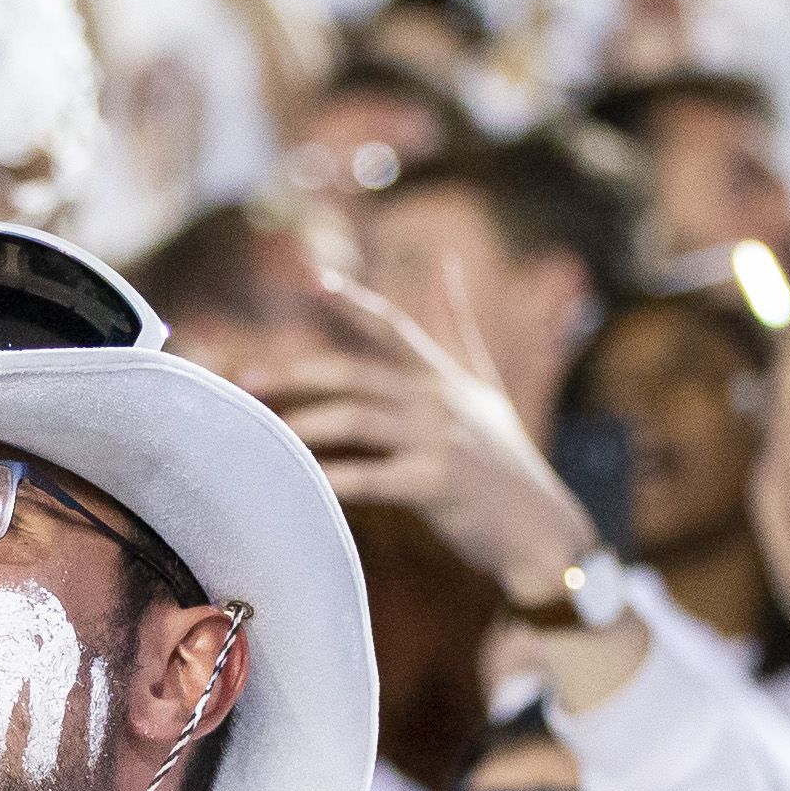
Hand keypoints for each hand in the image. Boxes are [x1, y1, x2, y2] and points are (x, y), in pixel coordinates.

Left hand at [247, 270, 598, 597]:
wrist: (543, 527)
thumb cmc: (507, 458)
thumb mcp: (485, 384)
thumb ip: (459, 325)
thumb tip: (447, 263)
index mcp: (442, 375)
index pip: (392, 325)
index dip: (352, 301)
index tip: (310, 280)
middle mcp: (438, 398)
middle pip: (354, 372)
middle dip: (296, 372)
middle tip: (246, 381)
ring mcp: (439, 439)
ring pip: (356, 418)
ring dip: (305, 424)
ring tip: (268, 434)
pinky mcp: (437, 483)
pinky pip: (370, 477)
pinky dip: (332, 479)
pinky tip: (302, 483)